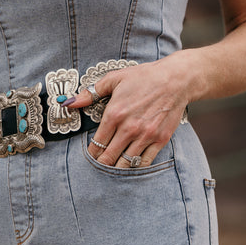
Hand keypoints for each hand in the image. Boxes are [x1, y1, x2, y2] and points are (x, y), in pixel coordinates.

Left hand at [65, 55, 189, 167]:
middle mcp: (129, 128)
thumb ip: (90, 93)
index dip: (91, 153)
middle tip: (99, 164)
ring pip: (126, 164)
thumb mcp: (114, 79)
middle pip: (108, 158)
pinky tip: (131, 164)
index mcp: (114, 114)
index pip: (96, 144)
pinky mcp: (160, 140)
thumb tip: (69, 103)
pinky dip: (136, 166)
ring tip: (113, 167)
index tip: (90, 155)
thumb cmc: (144, 77)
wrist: (176, 79)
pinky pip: (145, 162)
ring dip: (117, 167)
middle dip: (101, 163)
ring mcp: (145, 136)